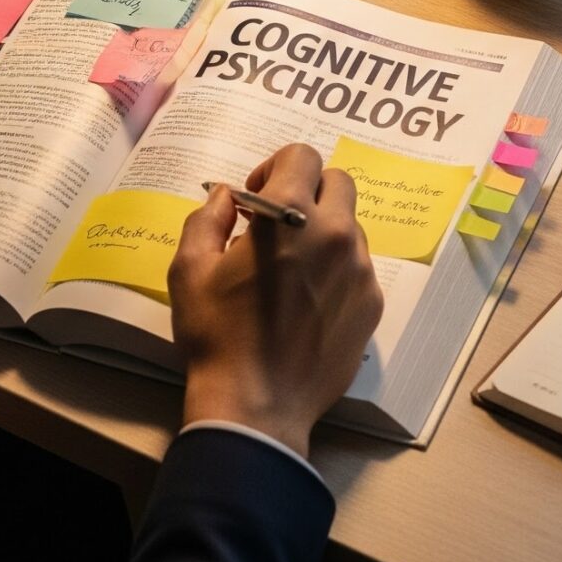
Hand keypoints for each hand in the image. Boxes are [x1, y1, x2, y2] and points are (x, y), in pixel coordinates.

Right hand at [168, 144, 383, 459]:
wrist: (256, 405)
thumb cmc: (217, 335)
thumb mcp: (190, 269)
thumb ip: (209, 217)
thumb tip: (229, 195)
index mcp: (290, 216)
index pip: (302, 155)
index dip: (275, 168)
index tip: (255, 200)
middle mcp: (335, 233)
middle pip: (338, 181)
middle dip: (307, 191)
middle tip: (278, 227)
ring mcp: (361, 270)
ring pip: (350, 225)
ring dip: (323, 232)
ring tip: (293, 271)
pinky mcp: (372, 304)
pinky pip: (359, 267)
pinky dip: (337, 270)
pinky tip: (308, 303)